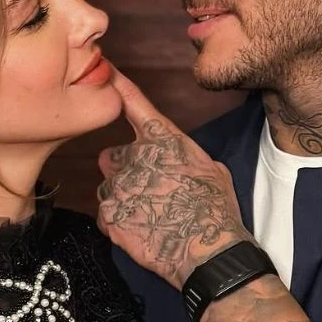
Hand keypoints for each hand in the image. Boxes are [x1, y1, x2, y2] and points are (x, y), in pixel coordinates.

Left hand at [97, 67, 250, 288]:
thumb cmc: (217, 209)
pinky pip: (106, 215)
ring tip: (150, 216)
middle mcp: (135, 156)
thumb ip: (184, 156)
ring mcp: (119, 186)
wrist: (209, 251)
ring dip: (121, 198)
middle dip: (124, 171)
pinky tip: (142, 232)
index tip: (104, 70)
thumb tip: (178, 162)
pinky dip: (119, 223)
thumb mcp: (211, 169)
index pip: (134, 103)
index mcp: (163, 139)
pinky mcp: (110, 216)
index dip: (117, 85)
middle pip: (112, 157)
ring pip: (108, 187)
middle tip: (147, 191)